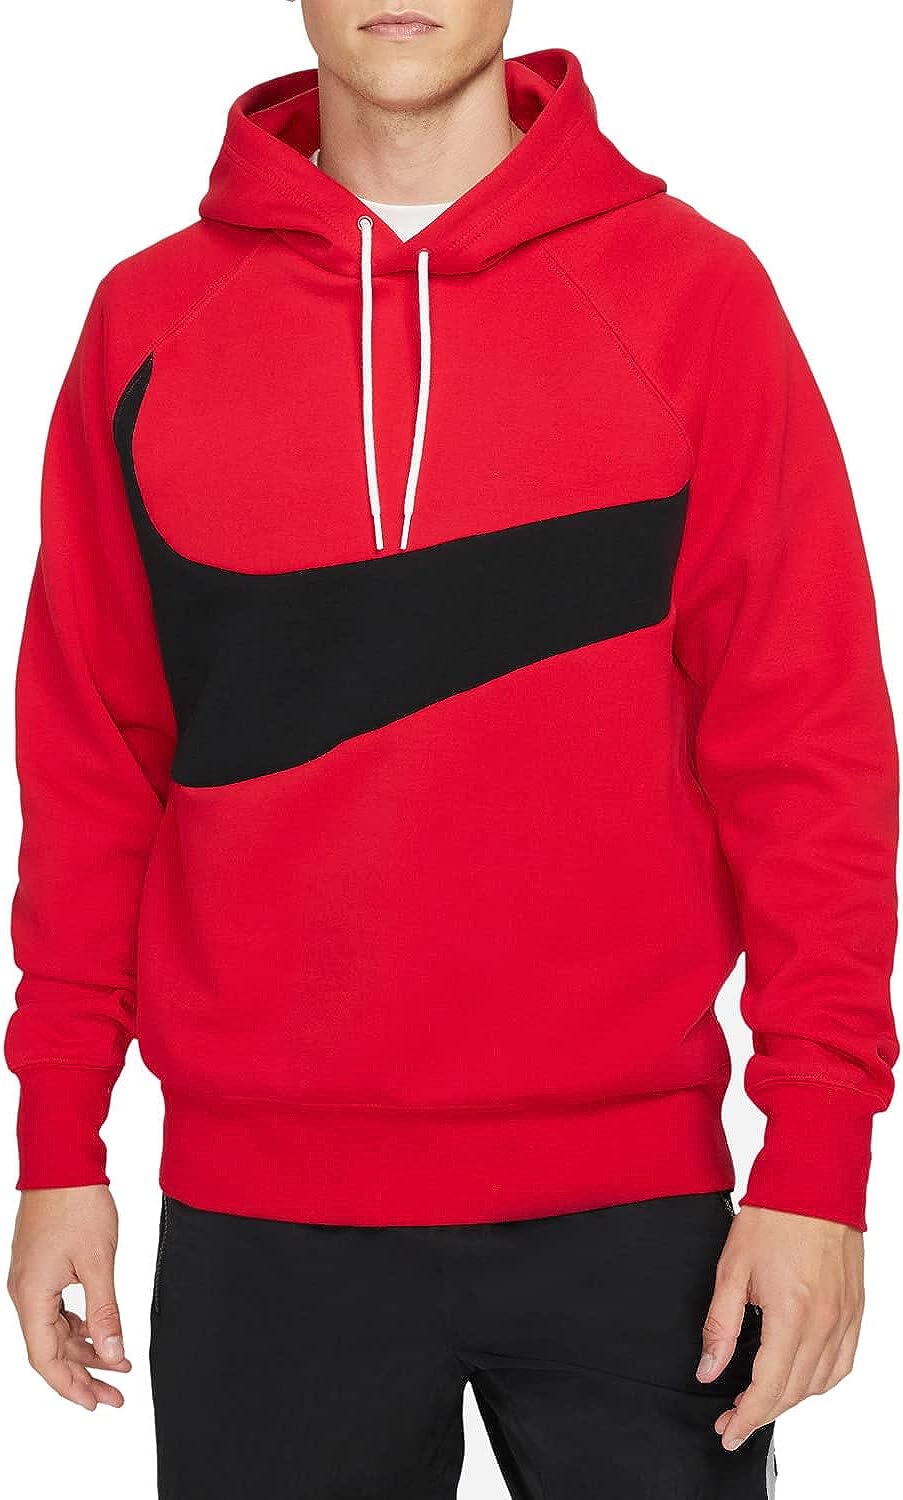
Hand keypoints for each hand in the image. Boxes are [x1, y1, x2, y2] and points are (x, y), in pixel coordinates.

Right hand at [7, 1185, 131, 1410]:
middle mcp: (24, 1293)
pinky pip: (56, 1310)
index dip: (71, 1386)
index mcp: (32, 1296)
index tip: (97, 1403)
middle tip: (116, 1394)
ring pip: (54, 1330)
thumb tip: (112, 1353)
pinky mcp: (40, 1268)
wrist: (62, 1161)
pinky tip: (100, 1333)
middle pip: (50, 1350)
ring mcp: (31, 1281)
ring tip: (118, 1365)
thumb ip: (105, 1311)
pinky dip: (78, 1325)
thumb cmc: (77, 1204)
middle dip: (83, 1375)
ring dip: (84, 1350)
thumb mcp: (98, 1262)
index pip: (46, 1359)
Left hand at [696, 1204, 863, 1449]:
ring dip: (789, 1399)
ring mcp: (846, 1318)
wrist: (814, 1183)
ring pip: (820, 1383)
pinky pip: (842, 1363)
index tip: (727, 1433)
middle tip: (732, 1419)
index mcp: (791, 1314)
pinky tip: (799, 1378)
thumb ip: (720, 1324)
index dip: (746, 1418)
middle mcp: (825, 1323)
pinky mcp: (856, 1310)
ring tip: (759, 1399)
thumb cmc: (772, 1218)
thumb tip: (708, 1370)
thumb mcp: (732, 1268)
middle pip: (794, 1392)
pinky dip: (820, 1381)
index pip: (768, 1387)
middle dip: (761, 1413)